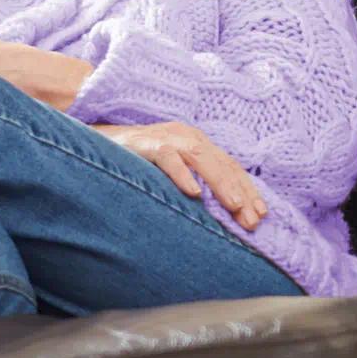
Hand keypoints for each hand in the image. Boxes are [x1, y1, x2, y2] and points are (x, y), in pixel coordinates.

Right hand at [90, 122, 267, 230]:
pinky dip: (181, 175)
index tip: (262, 215)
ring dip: (220, 183)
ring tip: (234, 206)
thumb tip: (220, 211)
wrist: (94, 142)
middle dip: (241, 193)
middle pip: (222, 164)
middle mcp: (187, 137)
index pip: (230, 167)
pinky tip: (193, 193)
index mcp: (197, 143)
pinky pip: (167, 158)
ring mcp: (167, 138)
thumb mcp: (171, 170)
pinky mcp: (145, 143)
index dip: (248, 190)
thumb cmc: (136, 162)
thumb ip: (194, 182)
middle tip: (253, 220)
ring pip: (201, 158)